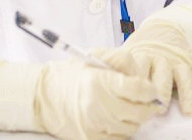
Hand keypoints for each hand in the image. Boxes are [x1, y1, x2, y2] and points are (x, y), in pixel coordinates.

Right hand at [36, 52, 160, 139]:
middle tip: (145, 100)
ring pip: (132, 127)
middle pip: (140, 112)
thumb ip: (122, 64)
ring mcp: (95, 126)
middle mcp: (99, 106)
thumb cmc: (69, 76)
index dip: (149, 89)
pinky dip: (122, 130)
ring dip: (134, 118)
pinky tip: (115, 119)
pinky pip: (119, 139)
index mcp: (100, 82)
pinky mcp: (91, 139)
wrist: (42, 97)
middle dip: (147, 106)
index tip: (149, 89)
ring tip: (126, 108)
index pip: (139, 90)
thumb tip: (144, 80)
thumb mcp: (95, 59)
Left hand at [115, 18, 191, 115]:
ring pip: (183, 76)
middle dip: (162, 90)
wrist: (162, 29)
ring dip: (186, 94)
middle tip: (160, 106)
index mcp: (142, 55)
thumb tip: (100, 81)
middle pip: (162, 73)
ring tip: (188, 111)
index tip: (136, 95)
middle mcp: (161, 58)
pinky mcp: (190, 65)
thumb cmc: (141, 49)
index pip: (140, 67)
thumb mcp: (127, 53)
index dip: (139, 81)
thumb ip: (117, 67)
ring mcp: (177, 62)